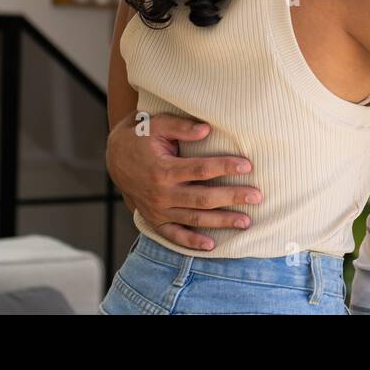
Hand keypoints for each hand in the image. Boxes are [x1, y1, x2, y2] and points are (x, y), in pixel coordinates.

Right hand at [105, 111, 261, 251]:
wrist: (112, 157)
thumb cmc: (139, 136)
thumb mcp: (155, 124)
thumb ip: (181, 127)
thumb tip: (207, 129)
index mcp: (162, 170)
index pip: (200, 170)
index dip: (225, 167)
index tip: (248, 165)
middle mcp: (161, 194)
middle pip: (203, 199)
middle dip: (232, 198)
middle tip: (257, 197)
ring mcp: (157, 210)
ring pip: (194, 219)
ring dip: (221, 222)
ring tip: (246, 221)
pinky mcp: (154, 219)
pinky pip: (173, 235)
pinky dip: (191, 242)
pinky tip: (212, 245)